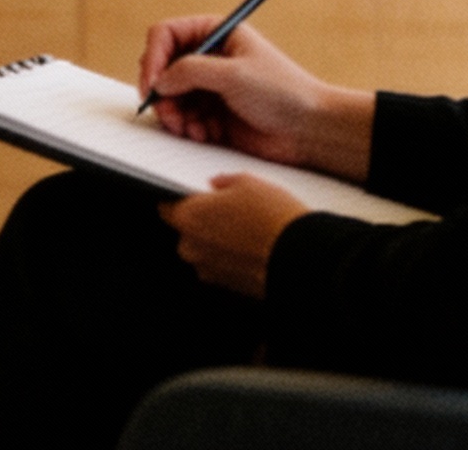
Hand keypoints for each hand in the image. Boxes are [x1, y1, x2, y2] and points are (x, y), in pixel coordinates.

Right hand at [138, 17, 375, 180]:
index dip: (152, 58)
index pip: (165, 35)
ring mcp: (209, 86)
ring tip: (191, 128)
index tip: (152, 85)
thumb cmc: (282, 91)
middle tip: (168, 114)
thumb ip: (190, 71)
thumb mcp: (233, 74)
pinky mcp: (211, 112)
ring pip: (169, 97)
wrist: (308, 129)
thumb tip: (158, 81)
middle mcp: (208, 56)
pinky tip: (205, 134)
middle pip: (162, 68)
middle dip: (162, 94)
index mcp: (215, 32)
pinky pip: (182, 118)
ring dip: (174, 115)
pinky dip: (187, 128)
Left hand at [160, 173, 308, 298]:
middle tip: (228, 209)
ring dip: (218, 240)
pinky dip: (231, 256)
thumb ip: (225, 181)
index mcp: (189, 218)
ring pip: (205, 250)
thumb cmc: (274, 219)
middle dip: (202, 221)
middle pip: (186, 231)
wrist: (302, 258)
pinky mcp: (227, 286)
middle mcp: (192, 248)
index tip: (190, 194)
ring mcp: (209, 270)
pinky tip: (253, 244)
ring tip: (247, 227)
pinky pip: (221, 265)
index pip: (165, 207)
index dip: (178, 199)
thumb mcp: (250, 183)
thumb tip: (217, 184)